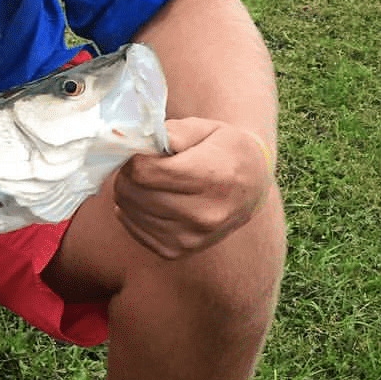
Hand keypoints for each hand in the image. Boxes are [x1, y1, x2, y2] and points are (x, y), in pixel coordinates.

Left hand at [112, 118, 274, 259]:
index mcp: (211, 178)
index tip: (142, 150)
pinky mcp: (177, 251)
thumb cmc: (224, 150)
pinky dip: (133, 212)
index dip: (134, 156)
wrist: (252, 185)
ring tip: (148, 180)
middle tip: (142, 163)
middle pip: (133, 192)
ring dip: (129, 191)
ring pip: (129, 211)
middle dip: (128, 173)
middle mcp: (203, 214)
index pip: (144, 172)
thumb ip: (172, 132)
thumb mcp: (205, 128)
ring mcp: (190, 238)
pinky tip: (150, 199)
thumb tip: (138, 139)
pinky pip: (134, 230)